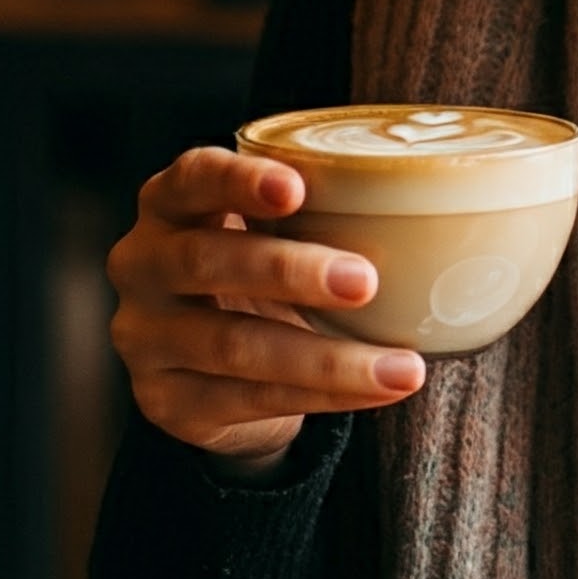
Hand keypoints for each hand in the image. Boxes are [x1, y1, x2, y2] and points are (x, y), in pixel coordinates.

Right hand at [107, 145, 423, 472]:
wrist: (211, 365)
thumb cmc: (259, 268)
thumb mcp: (272, 229)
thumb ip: (318, 208)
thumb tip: (436, 199)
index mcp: (169, 203)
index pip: (193, 177)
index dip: (239, 180)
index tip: (297, 189)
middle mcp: (142, 264)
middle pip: (207, 261)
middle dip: (291, 270)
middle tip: (366, 280)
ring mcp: (145, 338)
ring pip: (234, 345)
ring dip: (327, 357)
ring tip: (403, 367)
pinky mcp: (164, 401)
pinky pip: (250, 400)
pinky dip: (324, 396)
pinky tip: (375, 390)